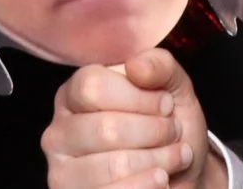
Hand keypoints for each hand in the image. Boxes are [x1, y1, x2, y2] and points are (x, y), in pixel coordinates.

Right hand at [43, 52, 219, 188]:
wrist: (182, 175)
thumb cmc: (168, 128)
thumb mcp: (172, 86)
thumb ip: (158, 65)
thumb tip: (135, 66)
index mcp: (74, 94)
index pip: (93, 86)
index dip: (138, 97)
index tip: (165, 104)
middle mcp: (59, 133)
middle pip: (105, 128)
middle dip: (154, 131)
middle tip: (172, 132)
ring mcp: (63, 173)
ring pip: (115, 166)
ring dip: (158, 160)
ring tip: (173, 156)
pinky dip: (149, 186)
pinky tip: (160, 179)